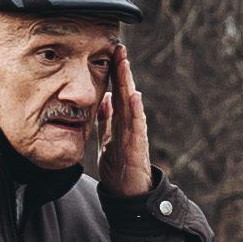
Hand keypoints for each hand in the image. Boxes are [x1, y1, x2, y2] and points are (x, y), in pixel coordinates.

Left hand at [95, 41, 152, 197]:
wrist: (128, 193)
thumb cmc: (119, 166)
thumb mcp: (108, 139)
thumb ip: (106, 120)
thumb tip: (105, 98)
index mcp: (121, 121)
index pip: (118, 92)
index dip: (115, 72)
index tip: (112, 51)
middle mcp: (130, 124)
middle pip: (125, 92)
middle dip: (122, 71)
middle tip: (119, 48)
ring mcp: (135, 134)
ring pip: (131, 104)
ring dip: (128, 84)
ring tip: (125, 65)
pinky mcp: (137, 146)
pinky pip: (137, 126)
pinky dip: (137, 110)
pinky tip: (135, 96)